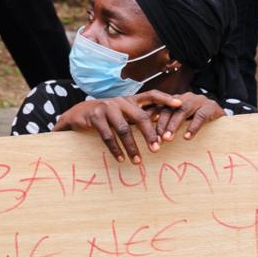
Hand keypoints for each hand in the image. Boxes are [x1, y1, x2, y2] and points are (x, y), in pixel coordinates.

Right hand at [55, 90, 182, 162]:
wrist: (77, 114)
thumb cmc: (106, 117)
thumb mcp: (123, 114)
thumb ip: (139, 117)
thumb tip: (163, 128)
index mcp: (130, 100)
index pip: (151, 95)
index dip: (166, 99)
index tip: (180, 104)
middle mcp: (120, 101)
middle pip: (140, 116)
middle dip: (150, 134)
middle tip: (157, 149)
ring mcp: (107, 107)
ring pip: (124, 128)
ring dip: (132, 147)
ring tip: (138, 161)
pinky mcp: (95, 116)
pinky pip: (108, 135)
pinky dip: (115, 149)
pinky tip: (121, 159)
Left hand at [154, 92, 225, 141]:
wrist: (222, 121)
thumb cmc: (198, 124)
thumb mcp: (180, 123)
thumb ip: (167, 125)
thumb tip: (148, 137)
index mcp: (175, 100)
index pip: (160, 106)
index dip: (151, 117)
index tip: (143, 131)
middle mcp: (185, 98)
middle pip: (169, 108)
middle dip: (161, 123)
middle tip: (156, 138)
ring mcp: (199, 100)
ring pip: (183, 110)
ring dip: (174, 125)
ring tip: (168, 138)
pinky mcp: (211, 106)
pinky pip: (200, 116)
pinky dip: (193, 127)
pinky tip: (187, 137)